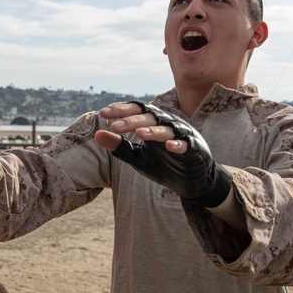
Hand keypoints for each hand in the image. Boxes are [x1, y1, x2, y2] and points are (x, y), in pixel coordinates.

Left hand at [95, 101, 232, 207]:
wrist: (190, 181)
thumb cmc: (163, 164)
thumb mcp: (138, 157)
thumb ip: (120, 146)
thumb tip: (97, 134)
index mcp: (153, 123)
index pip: (136, 111)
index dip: (121, 110)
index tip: (103, 113)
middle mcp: (168, 124)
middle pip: (149, 117)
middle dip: (132, 121)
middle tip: (115, 126)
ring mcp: (183, 135)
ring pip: (167, 129)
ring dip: (153, 131)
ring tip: (139, 133)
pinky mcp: (195, 149)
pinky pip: (186, 145)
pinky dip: (178, 145)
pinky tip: (169, 147)